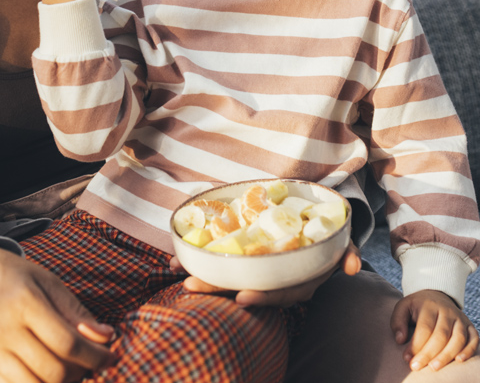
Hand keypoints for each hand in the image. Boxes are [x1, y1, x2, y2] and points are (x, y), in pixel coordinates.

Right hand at [0, 240, 114, 382]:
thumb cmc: (12, 277)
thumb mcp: (46, 281)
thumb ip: (75, 311)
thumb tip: (107, 338)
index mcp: (24, 302)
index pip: (67, 342)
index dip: (95, 356)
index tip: (111, 357)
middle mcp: (3, 329)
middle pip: (54, 370)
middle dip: (82, 372)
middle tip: (90, 362)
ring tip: (70, 369)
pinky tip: (47, 375)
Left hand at [168, 240, 361, 306]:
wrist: (311, 231)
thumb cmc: (323, 239)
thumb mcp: (338, 246)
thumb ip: (346, 253)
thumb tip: (352, 266)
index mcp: (294, 281)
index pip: (277, 294)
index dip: (261, 297)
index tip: (241, 297)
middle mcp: (273, 281)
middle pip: (243, 288)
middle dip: (216, 289)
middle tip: (190, 285)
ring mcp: (257, 273)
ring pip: (228, 281)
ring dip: (203, 280)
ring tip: (181, 277)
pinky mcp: (243, 262)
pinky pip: (219, 266)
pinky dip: (198, 263)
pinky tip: (176, 260)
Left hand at [391, 289, 478, 370]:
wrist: (436, 296)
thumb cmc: (417, 306)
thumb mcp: (403, 307)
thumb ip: (398, 321)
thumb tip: (400, 340)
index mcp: (429, 306)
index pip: (424, 328)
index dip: (416, 344)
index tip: (406, 358)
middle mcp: (447, 312)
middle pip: (441, 335)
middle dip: (429, 353)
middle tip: (417, 366)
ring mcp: (460, 318)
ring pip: (458, 339)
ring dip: (447, 355)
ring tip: (434, 367)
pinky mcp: (469, 326)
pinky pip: (473, 339)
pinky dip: (468, 350)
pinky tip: (459, 361)